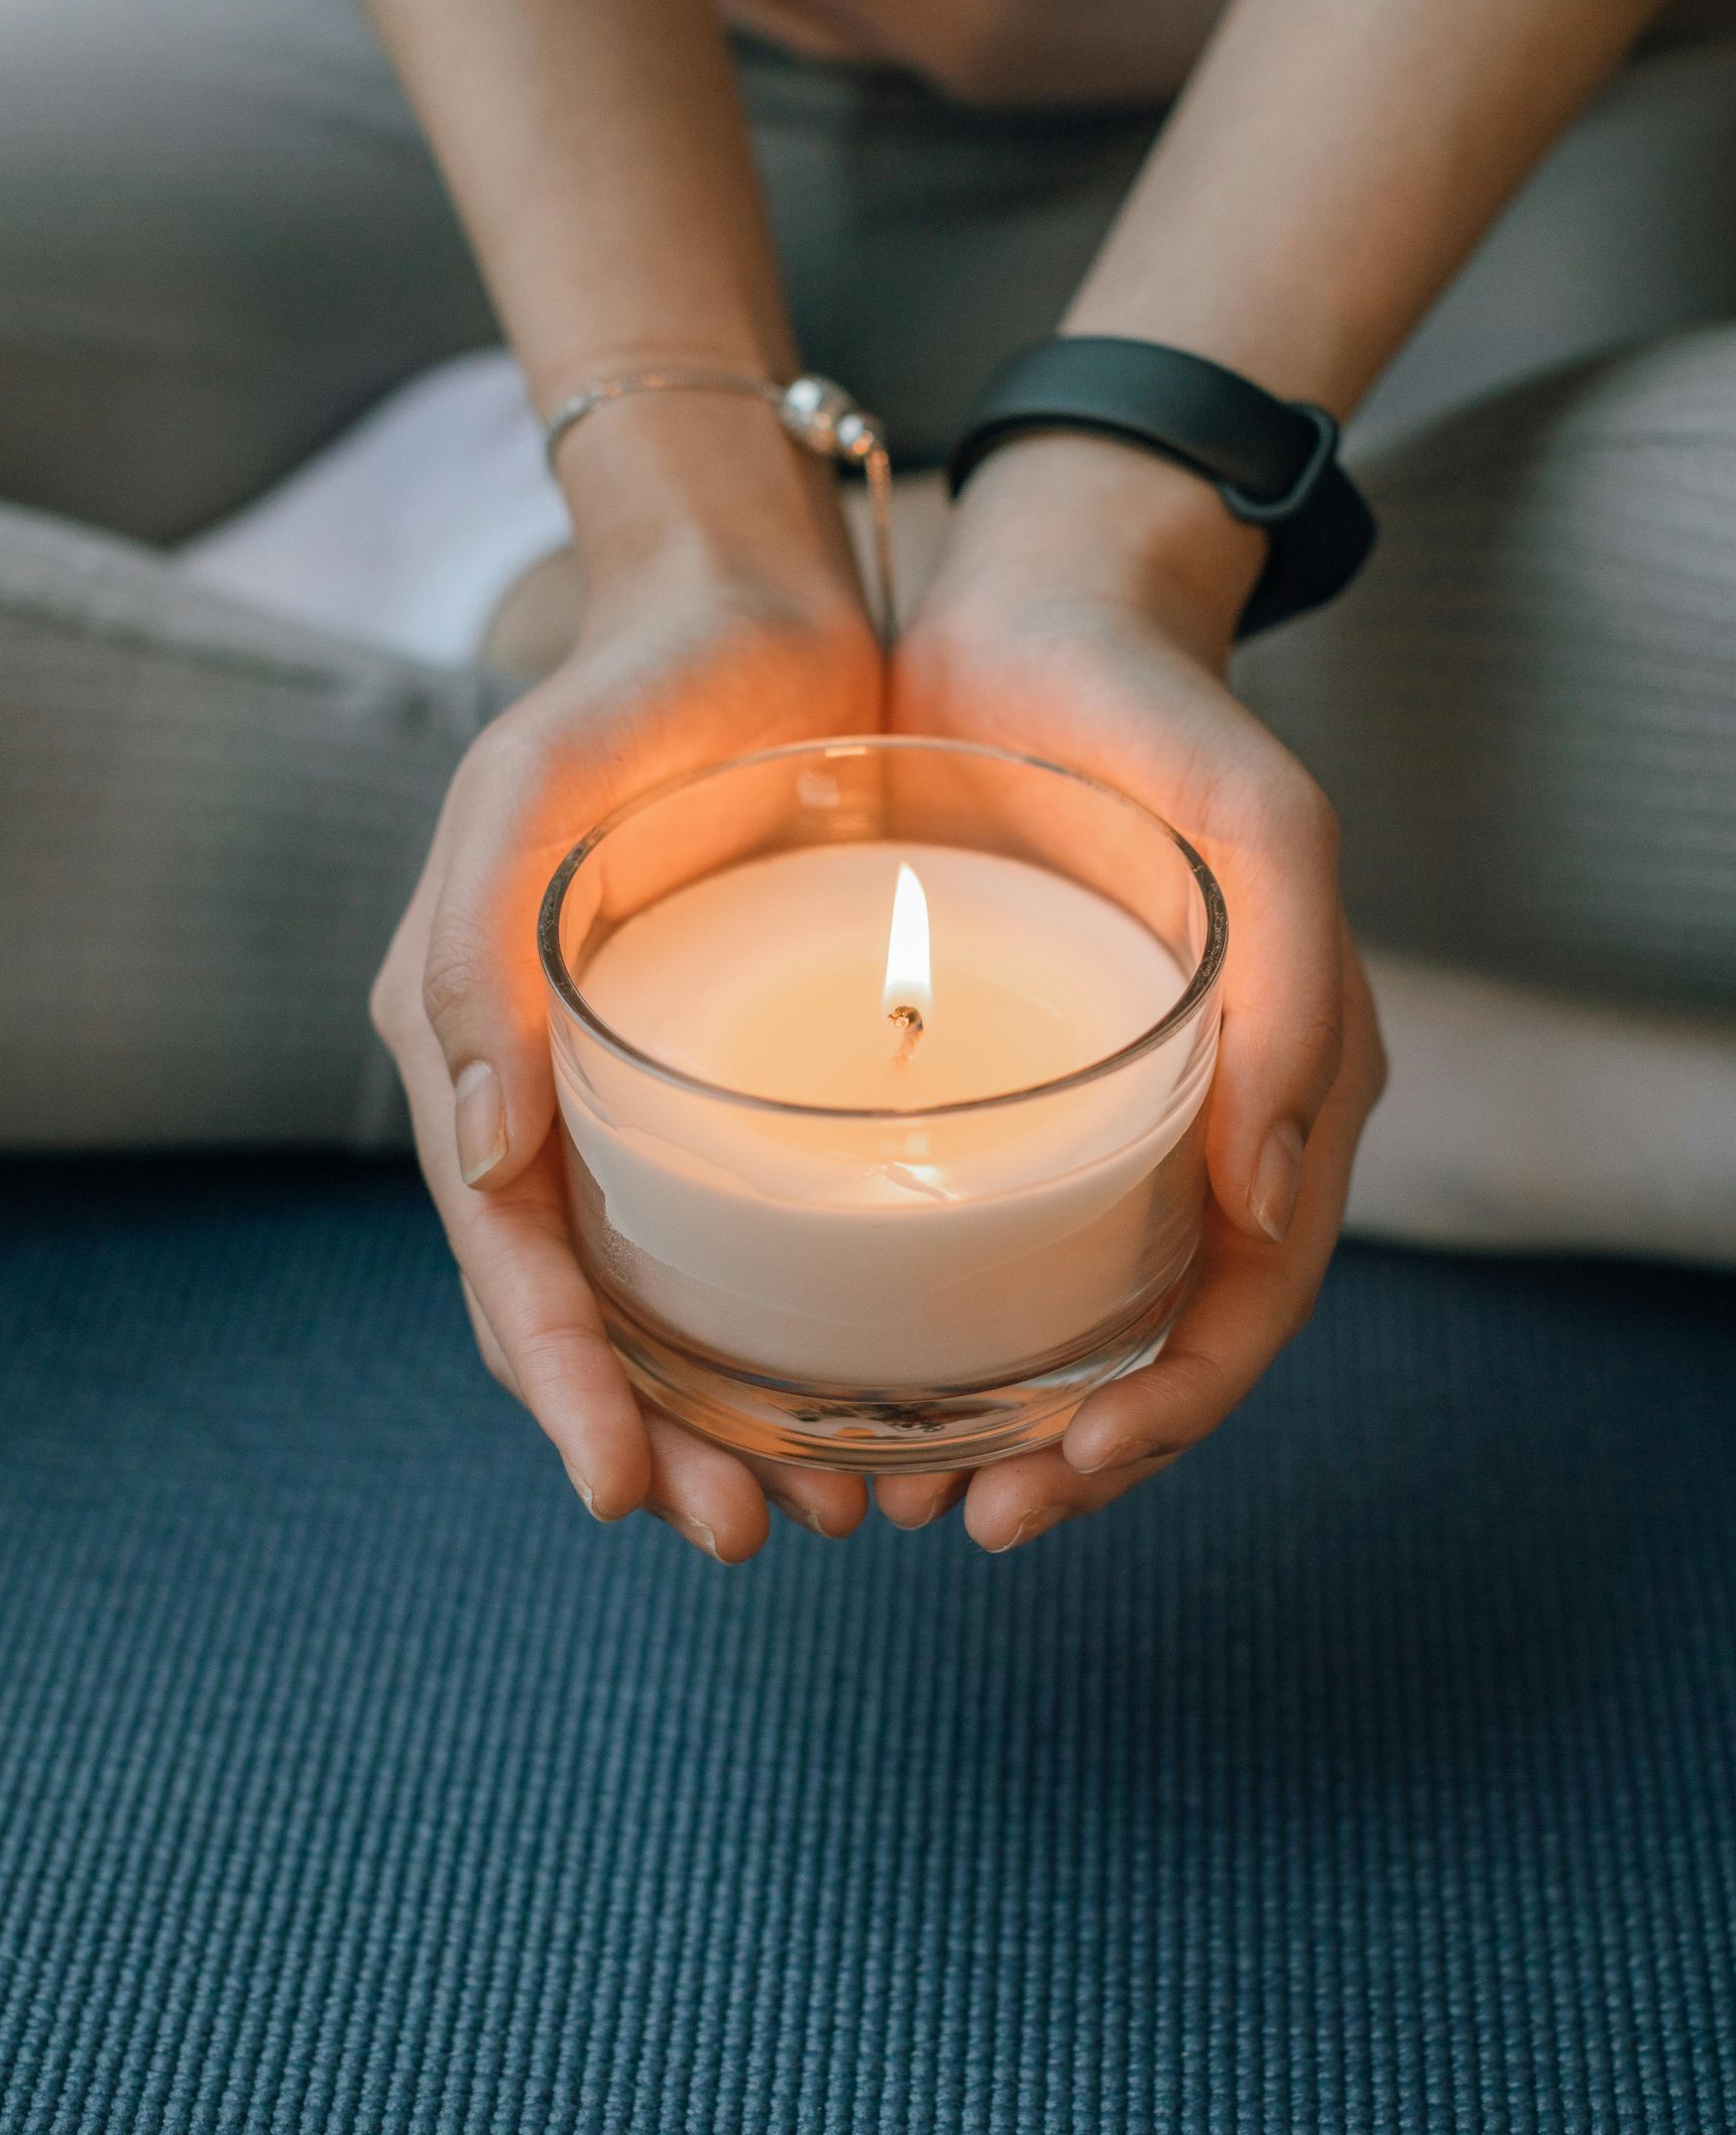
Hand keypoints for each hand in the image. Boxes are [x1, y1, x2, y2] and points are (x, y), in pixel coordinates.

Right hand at [371, 392, 883, 1559]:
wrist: (746, 611)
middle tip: (745, 1535)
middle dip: (656, 1441)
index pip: (506, 1256)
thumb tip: (480, 1163)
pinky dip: (798, 1332)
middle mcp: (555, 1098)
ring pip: (677, 1304)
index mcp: (475, 1052)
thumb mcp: (523, 798)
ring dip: (733, 1420)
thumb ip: (472, 966)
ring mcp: (656, 1098)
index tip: (628, 1493)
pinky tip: (869, 1391)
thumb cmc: (624, 695)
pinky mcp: (754, 1078)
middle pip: (591, 1314)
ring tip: (823, 1509)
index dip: (559, 1387)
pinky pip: (760, 1236)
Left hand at [877, 431, 1386, 1549]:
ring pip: (1056, 1314)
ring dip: (984, 1422)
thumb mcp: (1261, 827)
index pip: (1245, 1307)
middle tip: (948, 1520)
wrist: (1036, 613)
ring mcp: (1090, 1108)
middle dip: (1062, 1460)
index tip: (1052, 1487)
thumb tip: (1266, 1210)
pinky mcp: (991, 1077)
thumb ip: (1296, 1000)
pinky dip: (923, 1322)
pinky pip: (971, 1231)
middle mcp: (1194, 1125)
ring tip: (880, 1490)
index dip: (1167, 1422)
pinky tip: (837, 1367)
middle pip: (1147, 1345)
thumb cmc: (1157, 716)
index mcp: (1283, 1097)